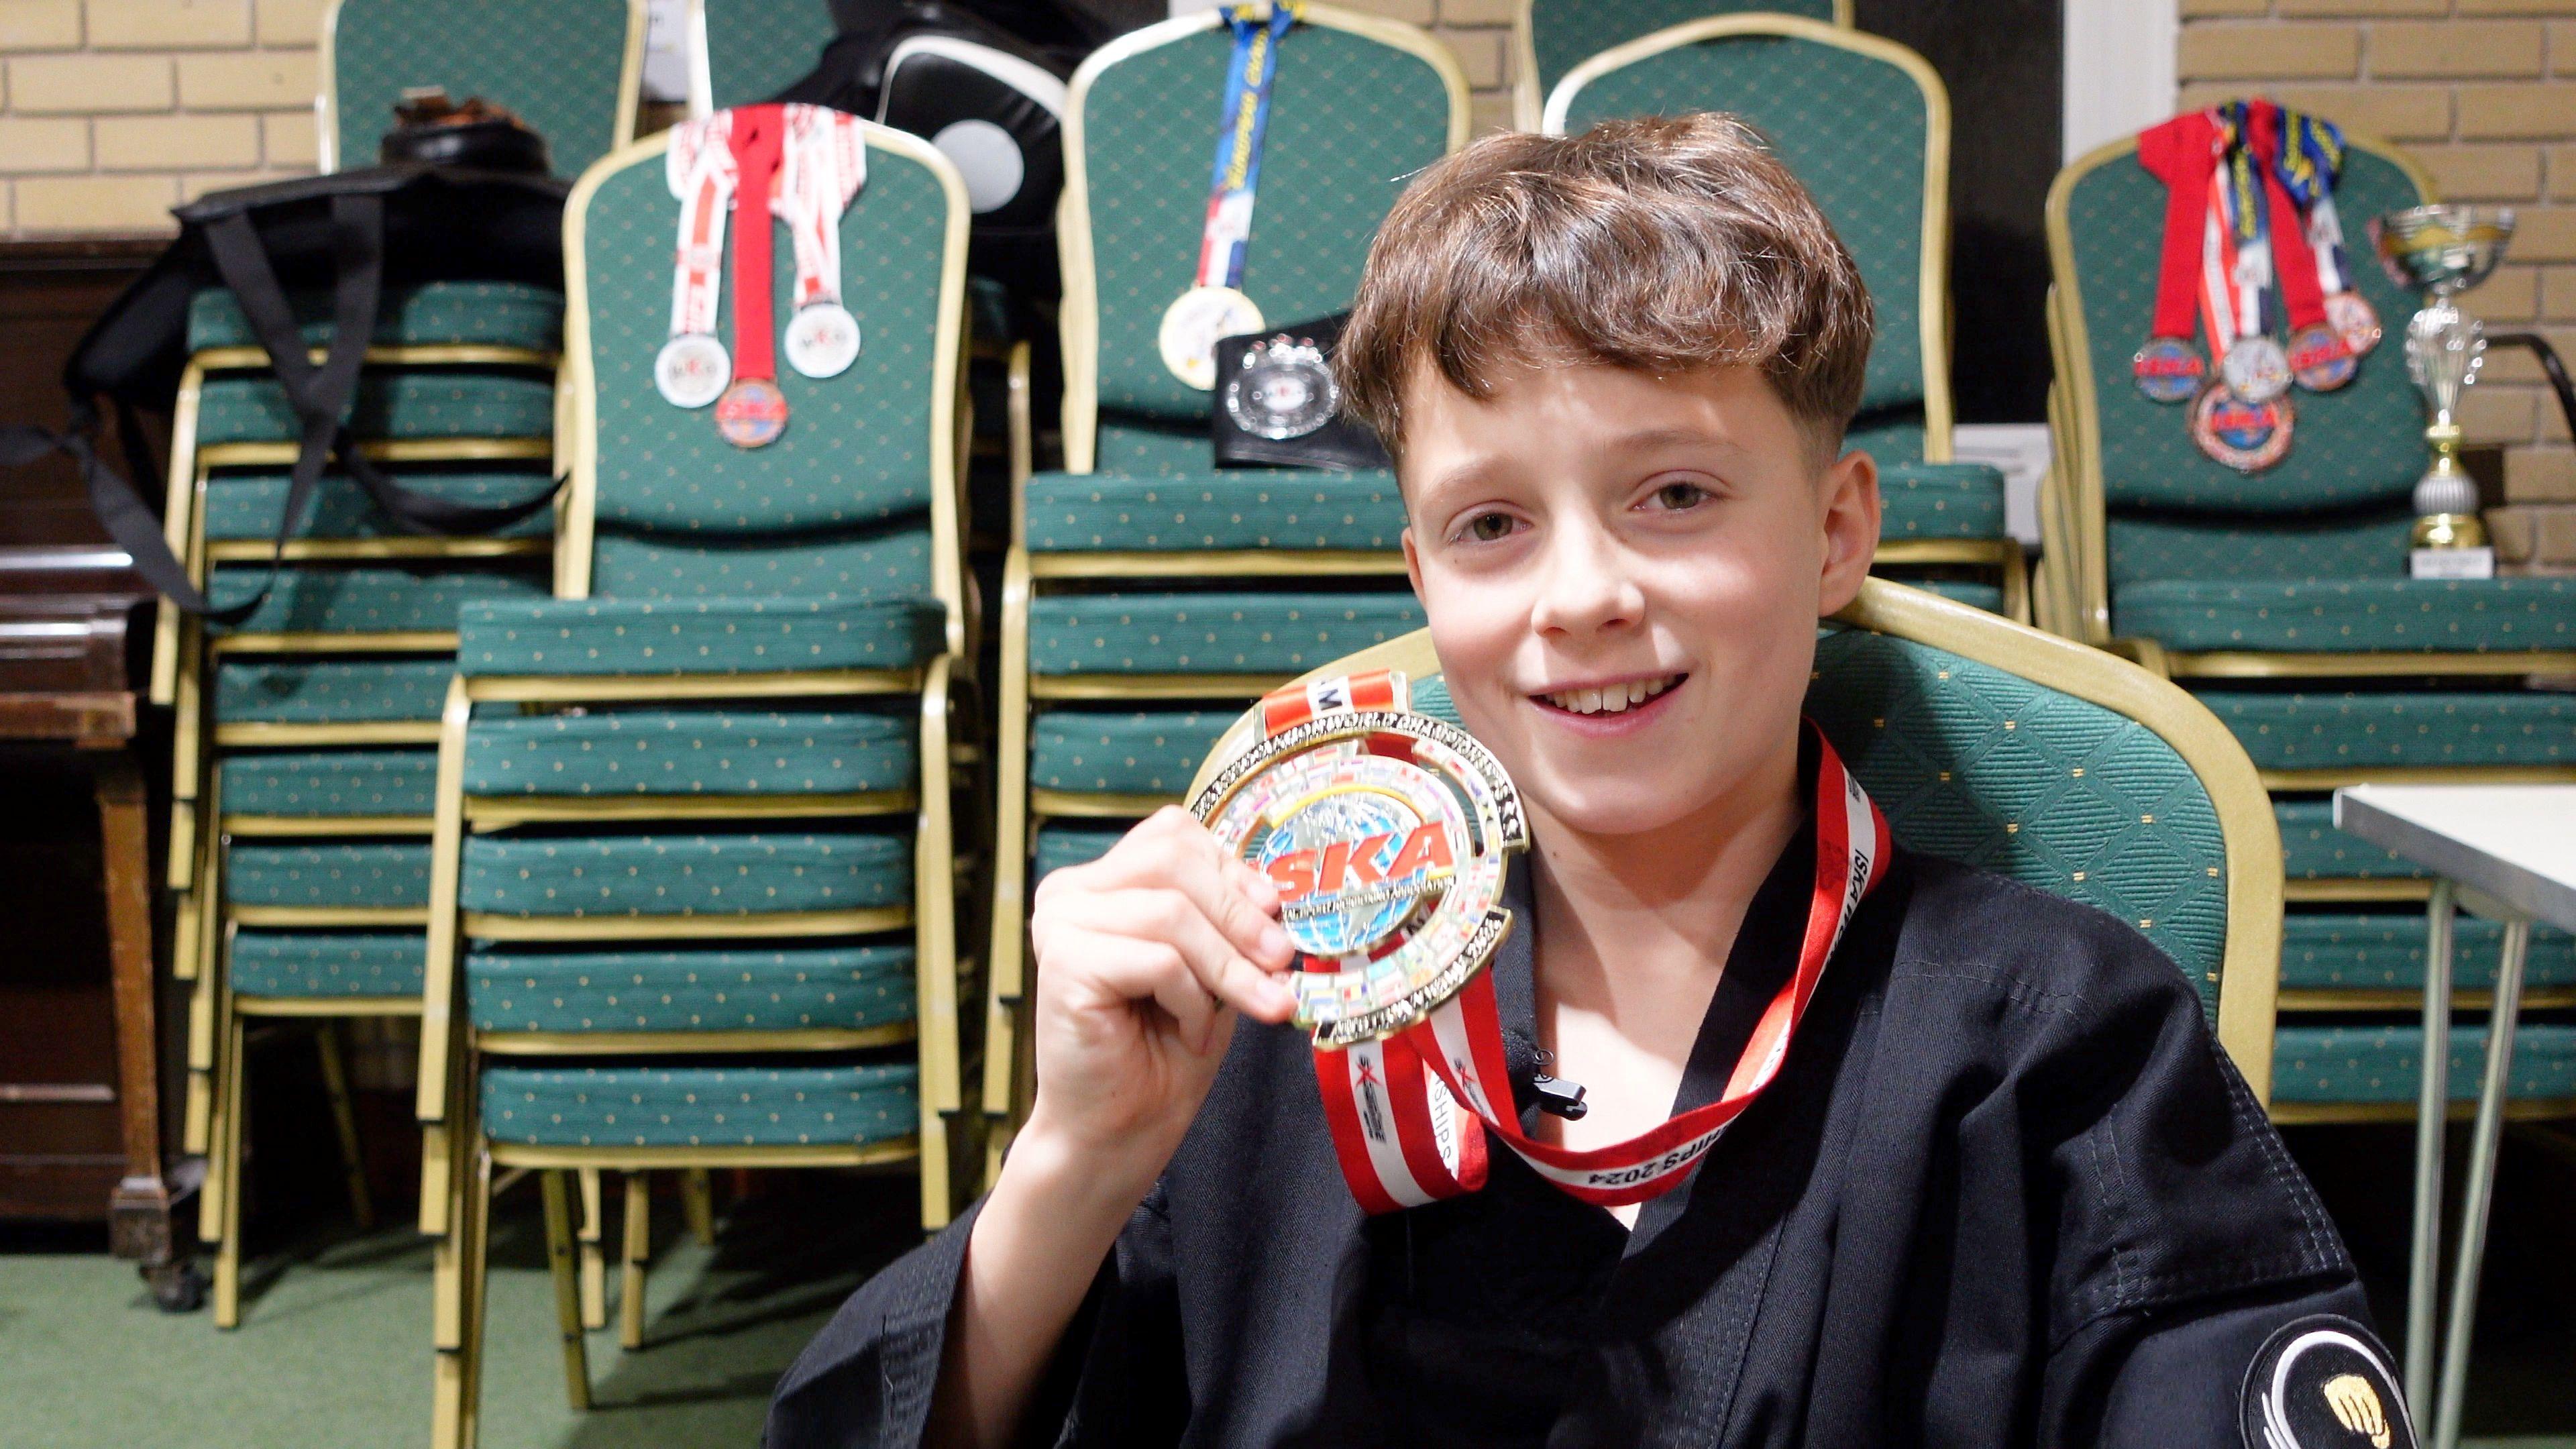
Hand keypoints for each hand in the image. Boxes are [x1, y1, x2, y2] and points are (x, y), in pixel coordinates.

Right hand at [1020, 807, 1297, 1182]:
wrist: (1120, 1132)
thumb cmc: (1164, 1050)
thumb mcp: (1211, 965)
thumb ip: (1226, 916)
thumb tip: (1275, 893)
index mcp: (1102, 880)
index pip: (1173, 835)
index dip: (1232, 870)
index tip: (1276, 914)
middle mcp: (1070, 891)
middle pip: (1173, 861)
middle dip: (1240, 916)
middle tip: (1281, 964)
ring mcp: (1059, 923)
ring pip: (1171, 910)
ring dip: (1227, 966)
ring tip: (1252, 1009)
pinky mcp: (1062, 964)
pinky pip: (1158, 959)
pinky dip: (1192, 1000)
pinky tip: (1191, 1033)